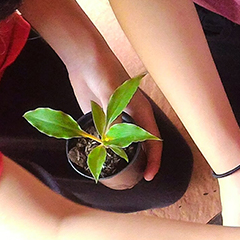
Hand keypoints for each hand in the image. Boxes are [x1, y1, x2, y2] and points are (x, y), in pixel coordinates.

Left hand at [65, 53, 162, 182]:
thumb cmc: (103, 70)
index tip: (149, 176)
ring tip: (115, 173)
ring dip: (121, 157)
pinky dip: (105, 147)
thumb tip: (113, 143)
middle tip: (132, 180)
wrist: (85, 59)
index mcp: (141, 111)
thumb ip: (112, 117)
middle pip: (140, 144)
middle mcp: (131, 117)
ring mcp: (116, 118)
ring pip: (123, 143)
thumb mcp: (109, 94)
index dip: (154, 159)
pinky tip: (99, 156)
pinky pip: (106, 137)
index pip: (154, 141)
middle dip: (140, 162)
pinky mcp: (101, 117)